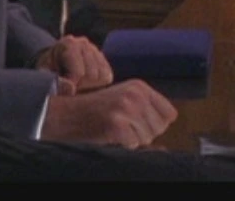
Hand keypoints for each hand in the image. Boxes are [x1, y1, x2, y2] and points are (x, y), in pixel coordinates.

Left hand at [36, 35, 113, 93]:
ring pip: (103, 76)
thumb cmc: (47, 67)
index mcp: (69, 44)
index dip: (72, 86)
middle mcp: (85, 44)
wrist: (51, 58)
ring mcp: (95, 50)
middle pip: (92, 76)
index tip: (64, 90)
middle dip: (82, 85)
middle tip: (71, 86)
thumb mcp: (44, 73)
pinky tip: (87, 83)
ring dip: (91, 85)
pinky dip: (99, 83)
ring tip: (78, 84)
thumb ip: (55, 81)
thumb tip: (71, 89)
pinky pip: (108, 75)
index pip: (79, 73)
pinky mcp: (103, 58)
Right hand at [39, 79, 177, 148]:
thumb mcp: (123, 101)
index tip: (136, 123)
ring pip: (147, 139)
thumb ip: (146, 111)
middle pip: (159, 128)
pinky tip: (109, 137)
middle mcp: (136, 95)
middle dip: (143, 134)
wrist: (65, 115)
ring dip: (132, 141)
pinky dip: (122, 147)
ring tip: (113, 130)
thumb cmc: (94, 112)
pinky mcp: (117, 126)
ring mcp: (126, 110)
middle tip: (120, 126)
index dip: (154, 124)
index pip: (169, 114)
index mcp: (140, 87)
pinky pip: (133, 146)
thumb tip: (168, 138)